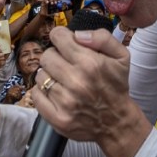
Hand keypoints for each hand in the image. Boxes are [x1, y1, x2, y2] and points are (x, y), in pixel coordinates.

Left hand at [33, 28, 135, 144]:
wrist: (117, 121)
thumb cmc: (116, 85)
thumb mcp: (121, 56)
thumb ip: (102, 37)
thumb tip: (77, 34)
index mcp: (90, 63)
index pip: (58, 37)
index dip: (61, 37)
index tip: (65, 43)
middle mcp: (76, 81)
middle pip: (46, 55)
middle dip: (55, 56)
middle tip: (66, 64)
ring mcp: (65, 102)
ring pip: (40, 75)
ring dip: (50, 75)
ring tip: (63, 80)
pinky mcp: (57, 118)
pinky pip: (35, 95)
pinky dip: (42, 92)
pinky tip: (56, 92)